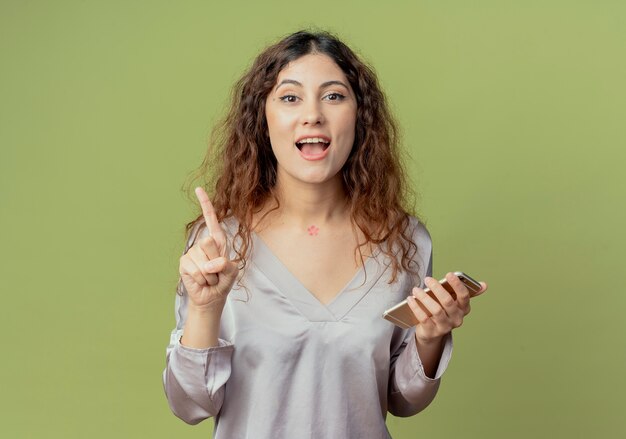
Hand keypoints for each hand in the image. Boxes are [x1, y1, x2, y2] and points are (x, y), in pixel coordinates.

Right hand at [178, 187, 238, 309]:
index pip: (211, 219)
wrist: (211, 297)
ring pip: (202, 260)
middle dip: (216, 261)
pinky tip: (202, 281)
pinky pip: (195, 270)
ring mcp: (192, 252)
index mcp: (218, 240)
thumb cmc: (223, 281)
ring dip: (210, 274)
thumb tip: (211, 264)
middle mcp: (203, 243)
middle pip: (208, 243)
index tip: (198, 189)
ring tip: (210, 277)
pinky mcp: (184, 263)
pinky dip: (202, 279)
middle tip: (217, 271)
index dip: (205, 204)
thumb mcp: (231, 272)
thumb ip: (225, 265)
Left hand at [407, 273, 487, 344]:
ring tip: (416, 289)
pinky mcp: (432, 332)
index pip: (464, 296)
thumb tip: (484, 284)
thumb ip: (466, 292)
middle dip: (437, 289)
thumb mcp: (454, 302)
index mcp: (464, 309)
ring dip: (425, 298)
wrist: (432, 333)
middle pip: (448, 302)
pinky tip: (410, 299)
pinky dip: (416, 307)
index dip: (457, 285)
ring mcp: (445, 326)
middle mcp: (456, 318)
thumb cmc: (443, 311)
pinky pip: (424, 318)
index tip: (449, 274)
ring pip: (436, 310)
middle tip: (428, 279)